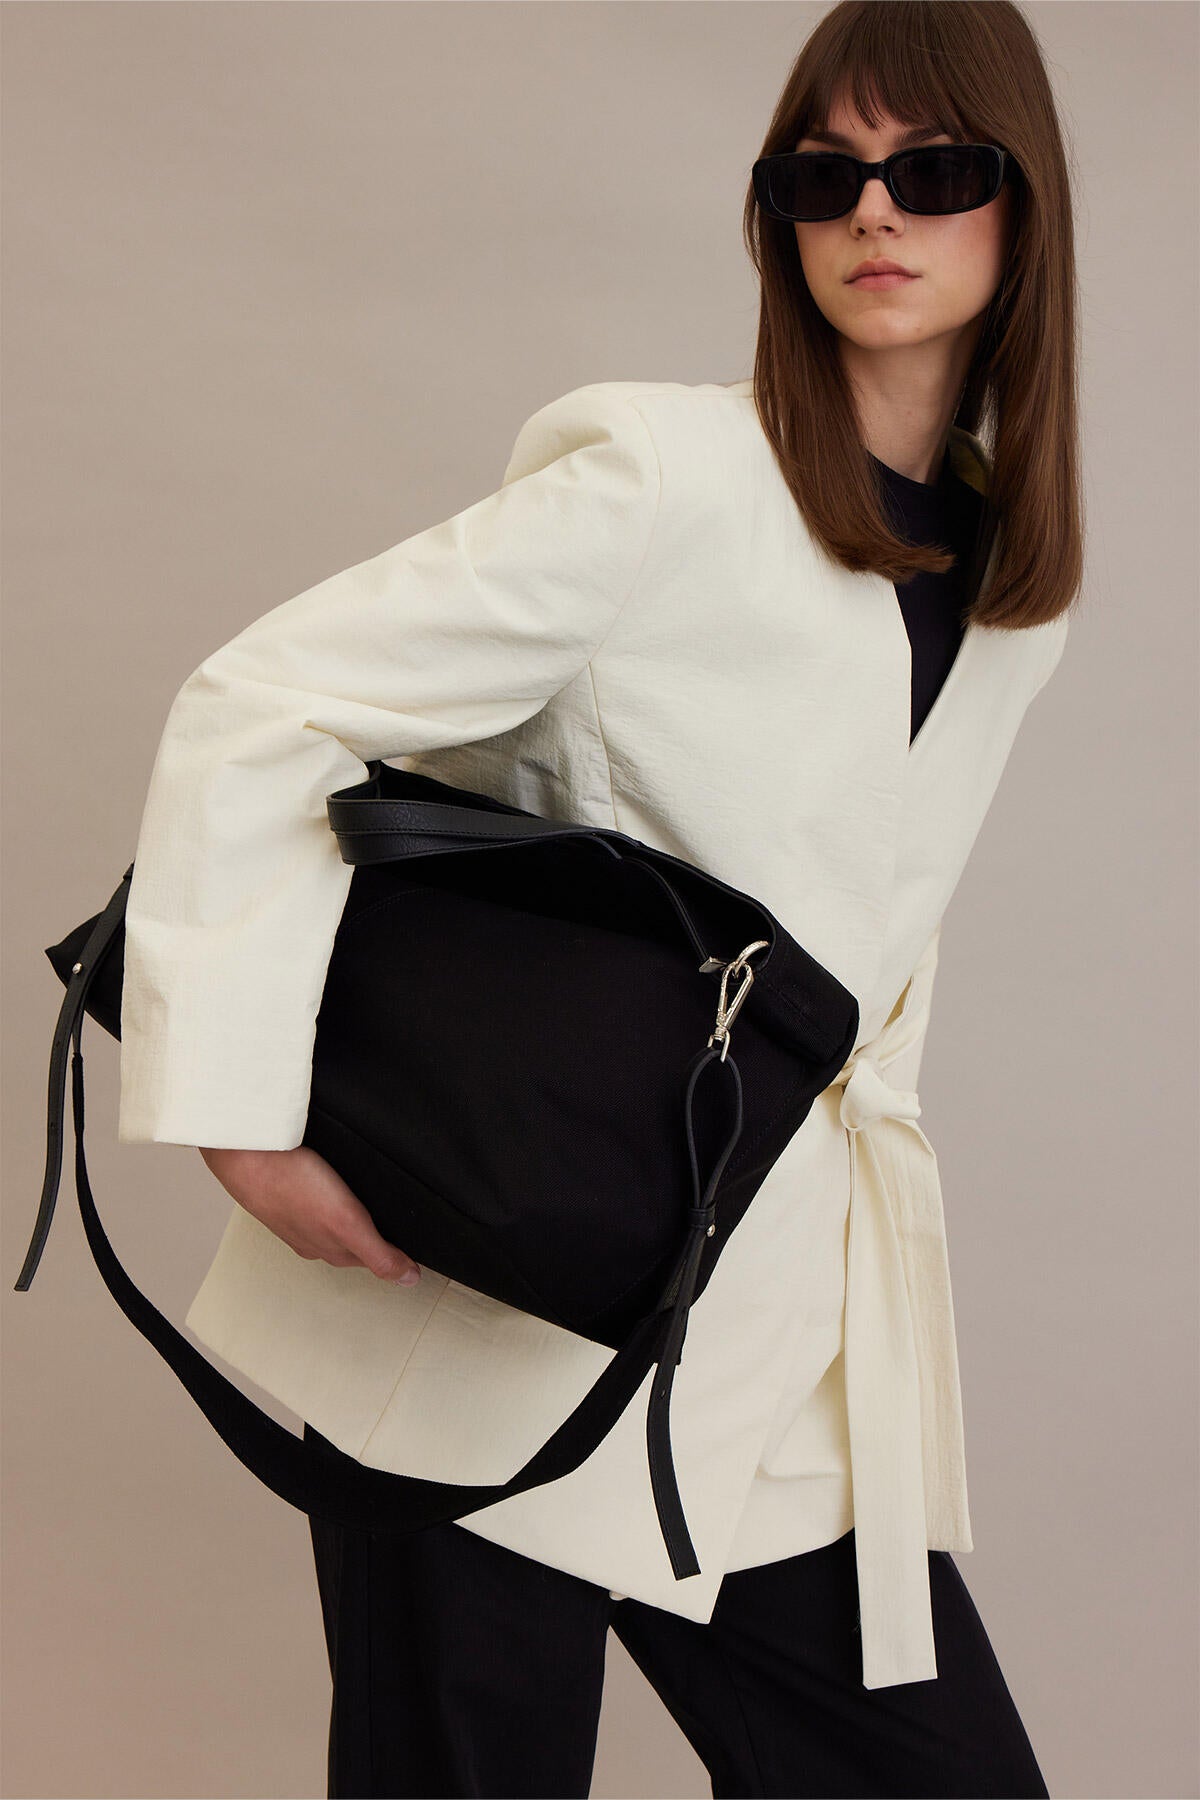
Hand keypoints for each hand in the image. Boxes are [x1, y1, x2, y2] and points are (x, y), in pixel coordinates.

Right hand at [196, 1144, 421, 1283]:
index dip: (395, 1249)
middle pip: (354, 1241)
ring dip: (352, 1212)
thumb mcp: (347, 1223)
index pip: (372, 1258)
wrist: (246, 1152)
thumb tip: (408, 1280)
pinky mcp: (289, 1187)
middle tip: (399, 1220)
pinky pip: (317, 1197)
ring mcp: (298, 1213)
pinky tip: (333, 1181)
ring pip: (333, 1220)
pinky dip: (332, 1192)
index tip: (415, 1242)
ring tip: (369, 1201)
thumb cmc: (290, 1184)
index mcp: (329, 1248)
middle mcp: (312, 1236)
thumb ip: (378, 1254)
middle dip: (377, 1231)